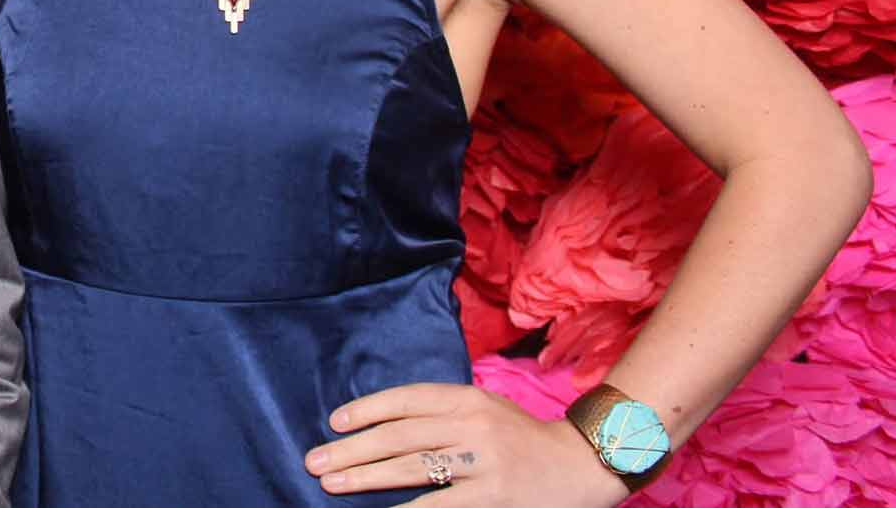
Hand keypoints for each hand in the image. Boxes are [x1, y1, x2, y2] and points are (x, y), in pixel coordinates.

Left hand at [303, 383, 631, 504]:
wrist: (580, 464)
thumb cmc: (522, 437)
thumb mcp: (484, 409)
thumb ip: (441, 413)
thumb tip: (382, 426)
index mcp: (467, 398)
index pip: (406, 400)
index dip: (367, 410)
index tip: (335, 423)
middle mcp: (472, 425)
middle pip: (399, 436)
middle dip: (352, 449)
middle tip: (314, 461)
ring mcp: (483, 463)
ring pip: (412, 468)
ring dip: (366, 477)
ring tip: (332, 482)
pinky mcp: (493, 497)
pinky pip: (439, 505)